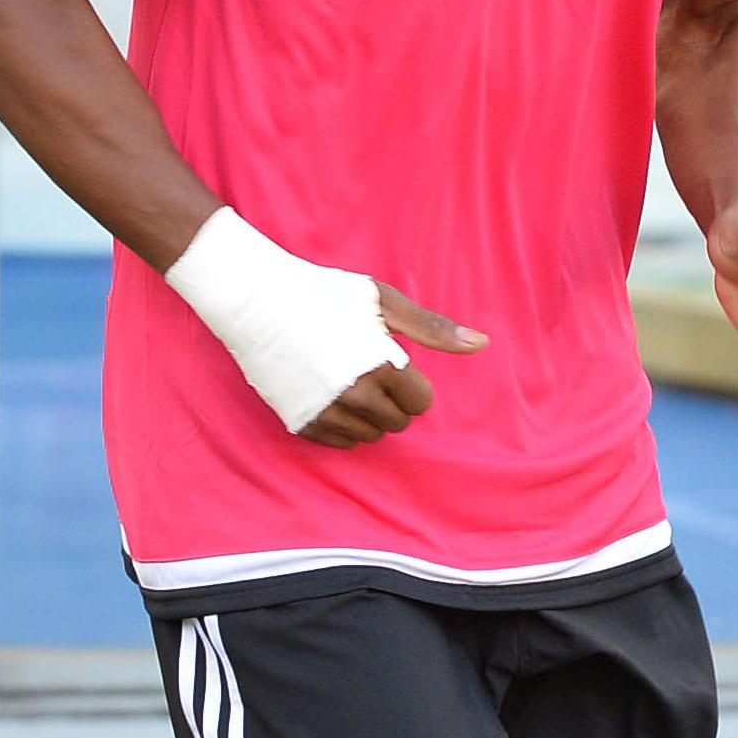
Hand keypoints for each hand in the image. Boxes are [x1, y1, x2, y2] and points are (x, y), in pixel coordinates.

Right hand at [298, 284, 487, 447]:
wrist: (255, 302)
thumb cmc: (324, 294)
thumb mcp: (383, 301)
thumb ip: (432, 328)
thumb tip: (482, 345)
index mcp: (383, 365)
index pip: (421, 403)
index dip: (411, 382)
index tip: (392, 362)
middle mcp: (356, 396)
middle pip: (397, 423)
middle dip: (392, 401)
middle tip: (369, 370)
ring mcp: (326, 413)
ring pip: (369, 437)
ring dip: (367, 416)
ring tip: (348, 381)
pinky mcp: (301, 423)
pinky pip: (339, 442)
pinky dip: (341, 424)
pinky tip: (329, 395)